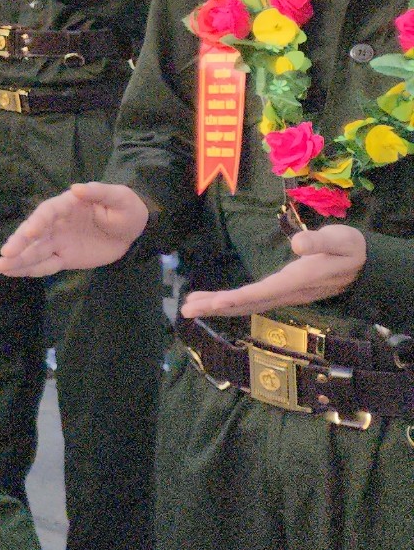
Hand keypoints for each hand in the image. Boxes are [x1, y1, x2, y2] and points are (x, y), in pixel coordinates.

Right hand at [0, 182, 151, 276]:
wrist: (133, 230)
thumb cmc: (125, 207)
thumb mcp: (119, 197)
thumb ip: (99, 192)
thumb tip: (77, 188)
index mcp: (67, 205)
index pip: (48, 212)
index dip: (38, 221)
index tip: (30, 232)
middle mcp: (57, 224)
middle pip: (34, 233)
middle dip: (20, 243)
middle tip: (5, 253)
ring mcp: (58, 242)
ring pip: (35, 252)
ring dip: (17, 259)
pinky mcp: (64, 258)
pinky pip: (46, 265)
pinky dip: (29, 270)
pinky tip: (11, 273)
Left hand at [182, 224, 366, 317]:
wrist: (363, 263)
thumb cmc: (348, 247)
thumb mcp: (340, 240)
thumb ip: (320, 241)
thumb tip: (298, 243)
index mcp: (298, 280)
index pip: (264, 292)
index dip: (239, 297)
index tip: (215, 302)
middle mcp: (288, 292)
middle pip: (248, 303)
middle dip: (217, 307)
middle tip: (186, 309)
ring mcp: (284, 294)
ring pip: (247, 304)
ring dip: (218, 306)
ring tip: (189, 305)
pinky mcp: (281, 291)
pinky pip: (251, 300)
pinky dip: (229, 301)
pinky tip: (212, 300)